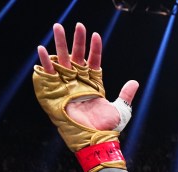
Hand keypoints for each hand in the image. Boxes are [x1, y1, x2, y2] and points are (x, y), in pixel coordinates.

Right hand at [32, 23, 139, 170]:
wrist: (97, 140)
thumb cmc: (108, 129)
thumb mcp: (121, 109)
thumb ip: (126, 95)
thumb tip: (134, 82)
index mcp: (93, 85)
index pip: (93, 62)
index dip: (94, 49)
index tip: (95, 35)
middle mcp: (78, 84)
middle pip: (76, 57)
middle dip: (75, 41)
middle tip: (76, 25)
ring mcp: (66, 88)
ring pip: (62, 61)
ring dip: (59, 45)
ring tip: (58, 27)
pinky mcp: (55, 95)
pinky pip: (48, 76)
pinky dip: (44, 64)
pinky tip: (42, 50)